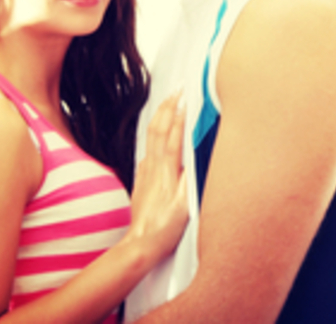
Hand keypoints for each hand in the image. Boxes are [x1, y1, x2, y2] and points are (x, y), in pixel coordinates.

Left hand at [126, 93, 189, 265]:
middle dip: (167, 108)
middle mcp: (154, 169)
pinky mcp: (142, 181)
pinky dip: (153, 137)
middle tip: (176, 91)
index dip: (179, 116)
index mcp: (167, 173)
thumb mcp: (185, 206)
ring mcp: (146, 174)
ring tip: (167, 103)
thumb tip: (195, 155)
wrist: (140, 245)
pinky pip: (147, 152)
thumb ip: (189, 180)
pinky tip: (157, 136)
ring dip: (159, 117)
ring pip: (151, 138)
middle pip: (158, 131)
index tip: (185, 98)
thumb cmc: (165, 229)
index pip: (173, 137)